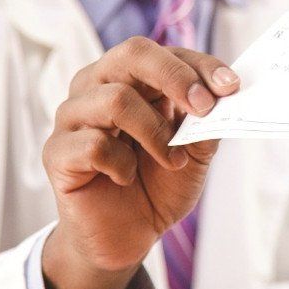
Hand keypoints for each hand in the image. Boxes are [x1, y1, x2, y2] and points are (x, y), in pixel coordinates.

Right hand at [41, 36, 239, 288]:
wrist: (126, 236)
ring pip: (116, 99)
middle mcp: (96, 87)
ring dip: (155, 133)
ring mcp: (73, 117)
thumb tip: (222, 98)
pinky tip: (126, 179)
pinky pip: (94, 144)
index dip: (199, 65)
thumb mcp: (195, 152)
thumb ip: (205, 124)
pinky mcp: (57, 152)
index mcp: (129, 78)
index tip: (231, 87)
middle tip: (204, 108)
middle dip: (176, 78)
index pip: (165, 53)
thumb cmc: (157, 184)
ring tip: (172, 160)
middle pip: (132, 54)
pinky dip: (122, 164)